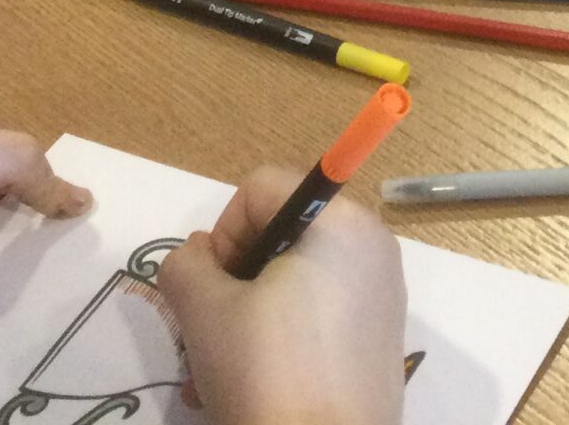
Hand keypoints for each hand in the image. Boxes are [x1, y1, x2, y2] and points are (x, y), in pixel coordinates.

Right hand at [156, 165, 408, 424]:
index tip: (215, 286)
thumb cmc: (266, 372)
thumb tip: (199, 254)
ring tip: (224, 366)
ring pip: (298, 276)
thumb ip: (186, 264)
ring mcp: (382, 291)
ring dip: (251, 312)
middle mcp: (372, 244)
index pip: (262, 187)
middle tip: (214, 327)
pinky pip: (322, 309)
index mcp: (341, 221)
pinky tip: (256, 380)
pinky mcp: (381, 334)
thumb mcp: (203, 310)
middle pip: (282, 231)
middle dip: (236, 277)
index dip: (224, 232)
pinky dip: (285, 332)